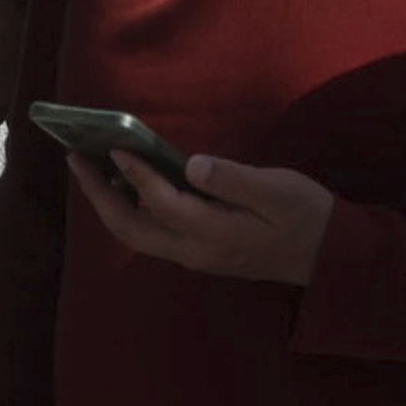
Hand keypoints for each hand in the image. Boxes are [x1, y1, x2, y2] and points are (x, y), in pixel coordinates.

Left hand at [70, 150, 335, 284]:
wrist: (330, 259)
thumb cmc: (307, 218)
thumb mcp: (277, 191)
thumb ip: (232, 180)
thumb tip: (191, 166)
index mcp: (213, 234)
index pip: (159, 203)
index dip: (133, 173)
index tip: (114, 145)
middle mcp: (195, 251)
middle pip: (130, 229)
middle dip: (99, 196)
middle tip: (75, 159)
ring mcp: (196, 256)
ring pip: (137, 235)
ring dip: (110, 204)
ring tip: (92, 168)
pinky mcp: (202, 252)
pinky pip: (152, 234)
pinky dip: (130, 210)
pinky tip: (130, 184)